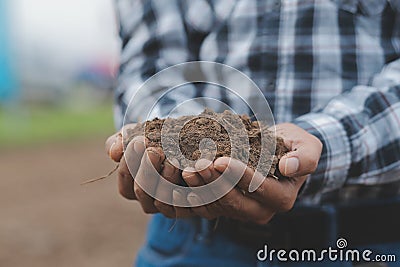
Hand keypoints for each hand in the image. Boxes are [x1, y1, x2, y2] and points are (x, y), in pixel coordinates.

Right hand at [105, 125, 193, 217]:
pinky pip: (183, 204)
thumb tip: (114, 153)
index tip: (140, 140)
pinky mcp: (185, 206)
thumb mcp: (133, 135)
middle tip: (155, 151)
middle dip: (147, 168)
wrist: (180, 141)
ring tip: (173, 158)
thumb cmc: (150, 138)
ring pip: (162, 198)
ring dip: (167, 177)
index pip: (125, 174)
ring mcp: (165, 205)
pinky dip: (185, 188)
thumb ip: (119, 142)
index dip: (130, 158)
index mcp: (129, 185)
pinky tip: (188, 171)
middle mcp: (146, 199)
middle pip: (142, 189)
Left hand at [180, 123, 321, 223]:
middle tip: (198, 165)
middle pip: (233, 202)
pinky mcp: (226, 207)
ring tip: (186, 170)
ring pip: (217, 205)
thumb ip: (304, 158)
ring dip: (200, 189)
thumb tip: (288, 168)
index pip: (258, 189)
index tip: (221, 161)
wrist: (280, 152)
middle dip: (214, 183)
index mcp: (282, 197)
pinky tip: (182, 183)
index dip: (239, 176)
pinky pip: (207, 207)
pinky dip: (193, 196)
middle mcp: (261, 210)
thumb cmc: (294, 148)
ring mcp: (241, 211)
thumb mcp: (308, 147)